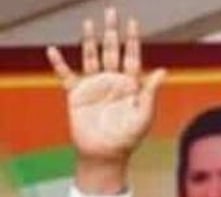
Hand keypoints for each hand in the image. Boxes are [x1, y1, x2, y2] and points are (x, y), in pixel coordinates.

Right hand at [46, 8, 164, 170]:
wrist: (105, 154)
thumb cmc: (128, 138)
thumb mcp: (143, 116)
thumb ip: (150, 92)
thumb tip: (163, 71)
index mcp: (130, 86)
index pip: (132, 58)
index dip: (132, 41)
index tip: (132, 23)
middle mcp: (112, 82)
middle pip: (111, 52)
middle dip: (111, 33)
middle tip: (111, 12)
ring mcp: (94, 86)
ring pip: (91, 58)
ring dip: (89, 41)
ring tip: (89, 24)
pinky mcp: (77, 95)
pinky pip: (66, 75)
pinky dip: (59, 63)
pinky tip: (53, 51)